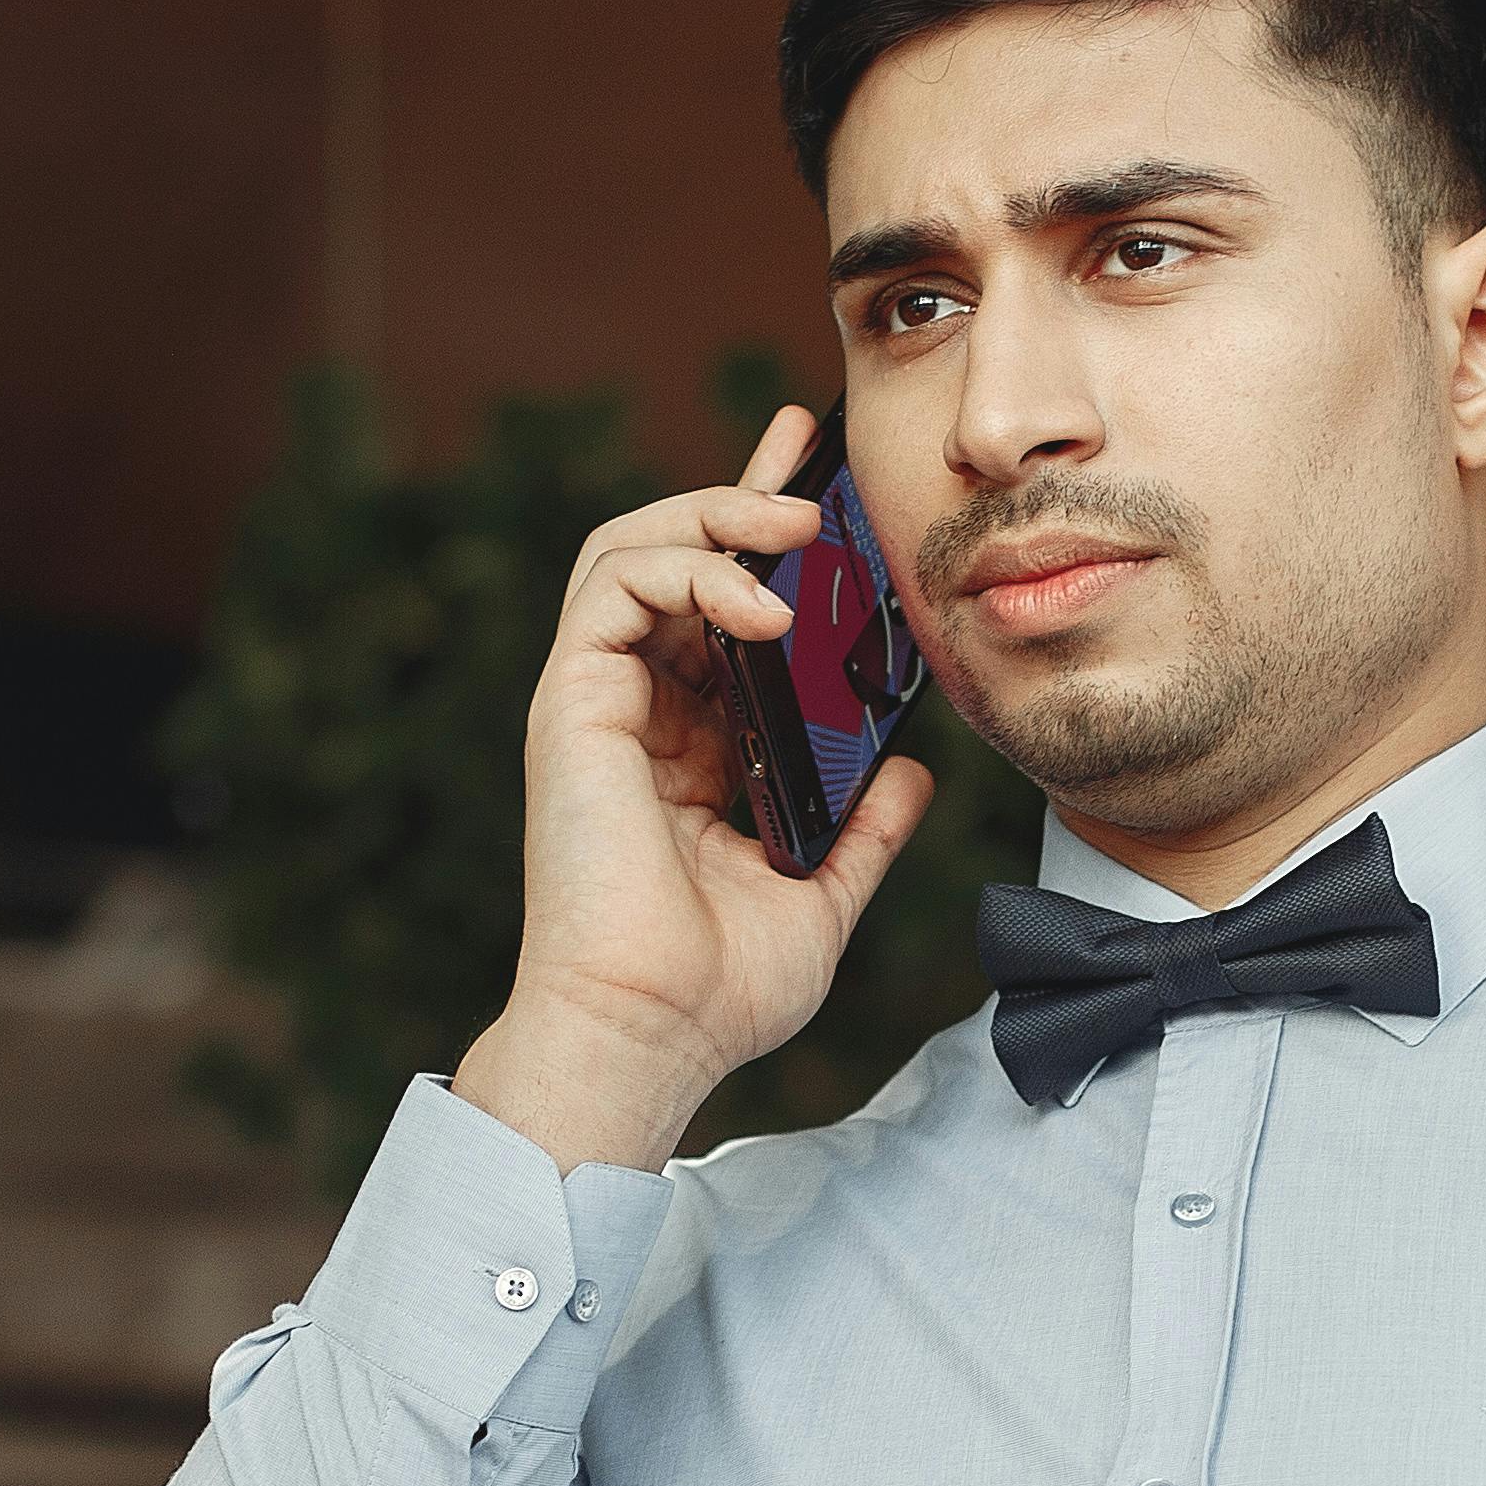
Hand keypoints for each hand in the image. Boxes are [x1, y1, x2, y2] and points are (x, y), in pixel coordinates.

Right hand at [452, 402, 940, 1171]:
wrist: (652, 1033)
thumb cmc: (717, 988)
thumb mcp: (822, 895)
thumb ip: (865, 827)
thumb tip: (913, 768)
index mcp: (691, 744)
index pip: (725, 610)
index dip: (765, 537)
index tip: (828, 488)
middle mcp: (639, 711)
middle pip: (676, 555)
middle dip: (741, 490)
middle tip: (809, 452)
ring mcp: (598, 702)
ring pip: (633, 548)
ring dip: (715, 514)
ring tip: (793, 521)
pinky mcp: (571, 703)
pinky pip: (613, 586)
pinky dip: (688, 569)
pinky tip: (761, 603)